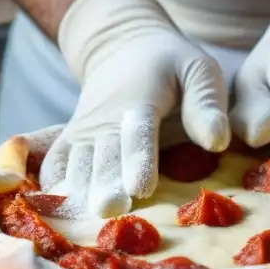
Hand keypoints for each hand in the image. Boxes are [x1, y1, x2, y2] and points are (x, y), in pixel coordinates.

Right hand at [40, 0, 229, 216]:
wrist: (121, 47)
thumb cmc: (171, 65)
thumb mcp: (199, 70)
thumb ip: (206, 104)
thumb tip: (217, 141)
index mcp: (142, 97)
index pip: (139, 130)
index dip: (139, 158)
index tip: (141, 187)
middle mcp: (106, 117)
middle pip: (105, 155)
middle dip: (106, 184)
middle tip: (108, 210)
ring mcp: (84, 130)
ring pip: (78, 164)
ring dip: (80, 192)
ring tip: (85, 221)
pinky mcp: (70, 140)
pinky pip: (55, 163)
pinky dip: (52, 185)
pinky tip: (56, 212)